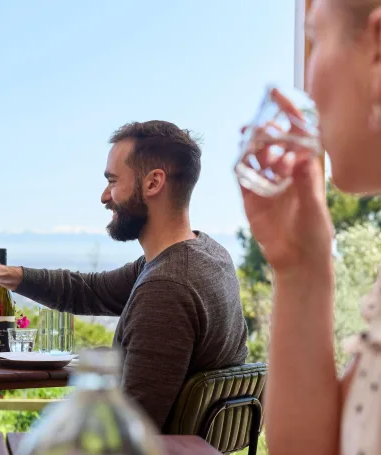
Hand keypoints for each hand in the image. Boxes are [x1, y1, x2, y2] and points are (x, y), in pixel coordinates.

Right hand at [239, 91, 333, 275]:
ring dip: (252, 146)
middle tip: (261, 125)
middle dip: (266, 130)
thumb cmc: (315, 233)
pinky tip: (237, 158)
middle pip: (273, 143)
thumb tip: (301, 157)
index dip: (290, 114)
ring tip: (248, 138)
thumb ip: (305, 183)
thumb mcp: (314, 207)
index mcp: (306, 169)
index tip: (279, 95)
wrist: (297, 260)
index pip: (298, 135)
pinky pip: (242, 177)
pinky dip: (239, 167)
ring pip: (256, 157)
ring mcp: (267, 184)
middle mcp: (286, 173)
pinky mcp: (251, 198)